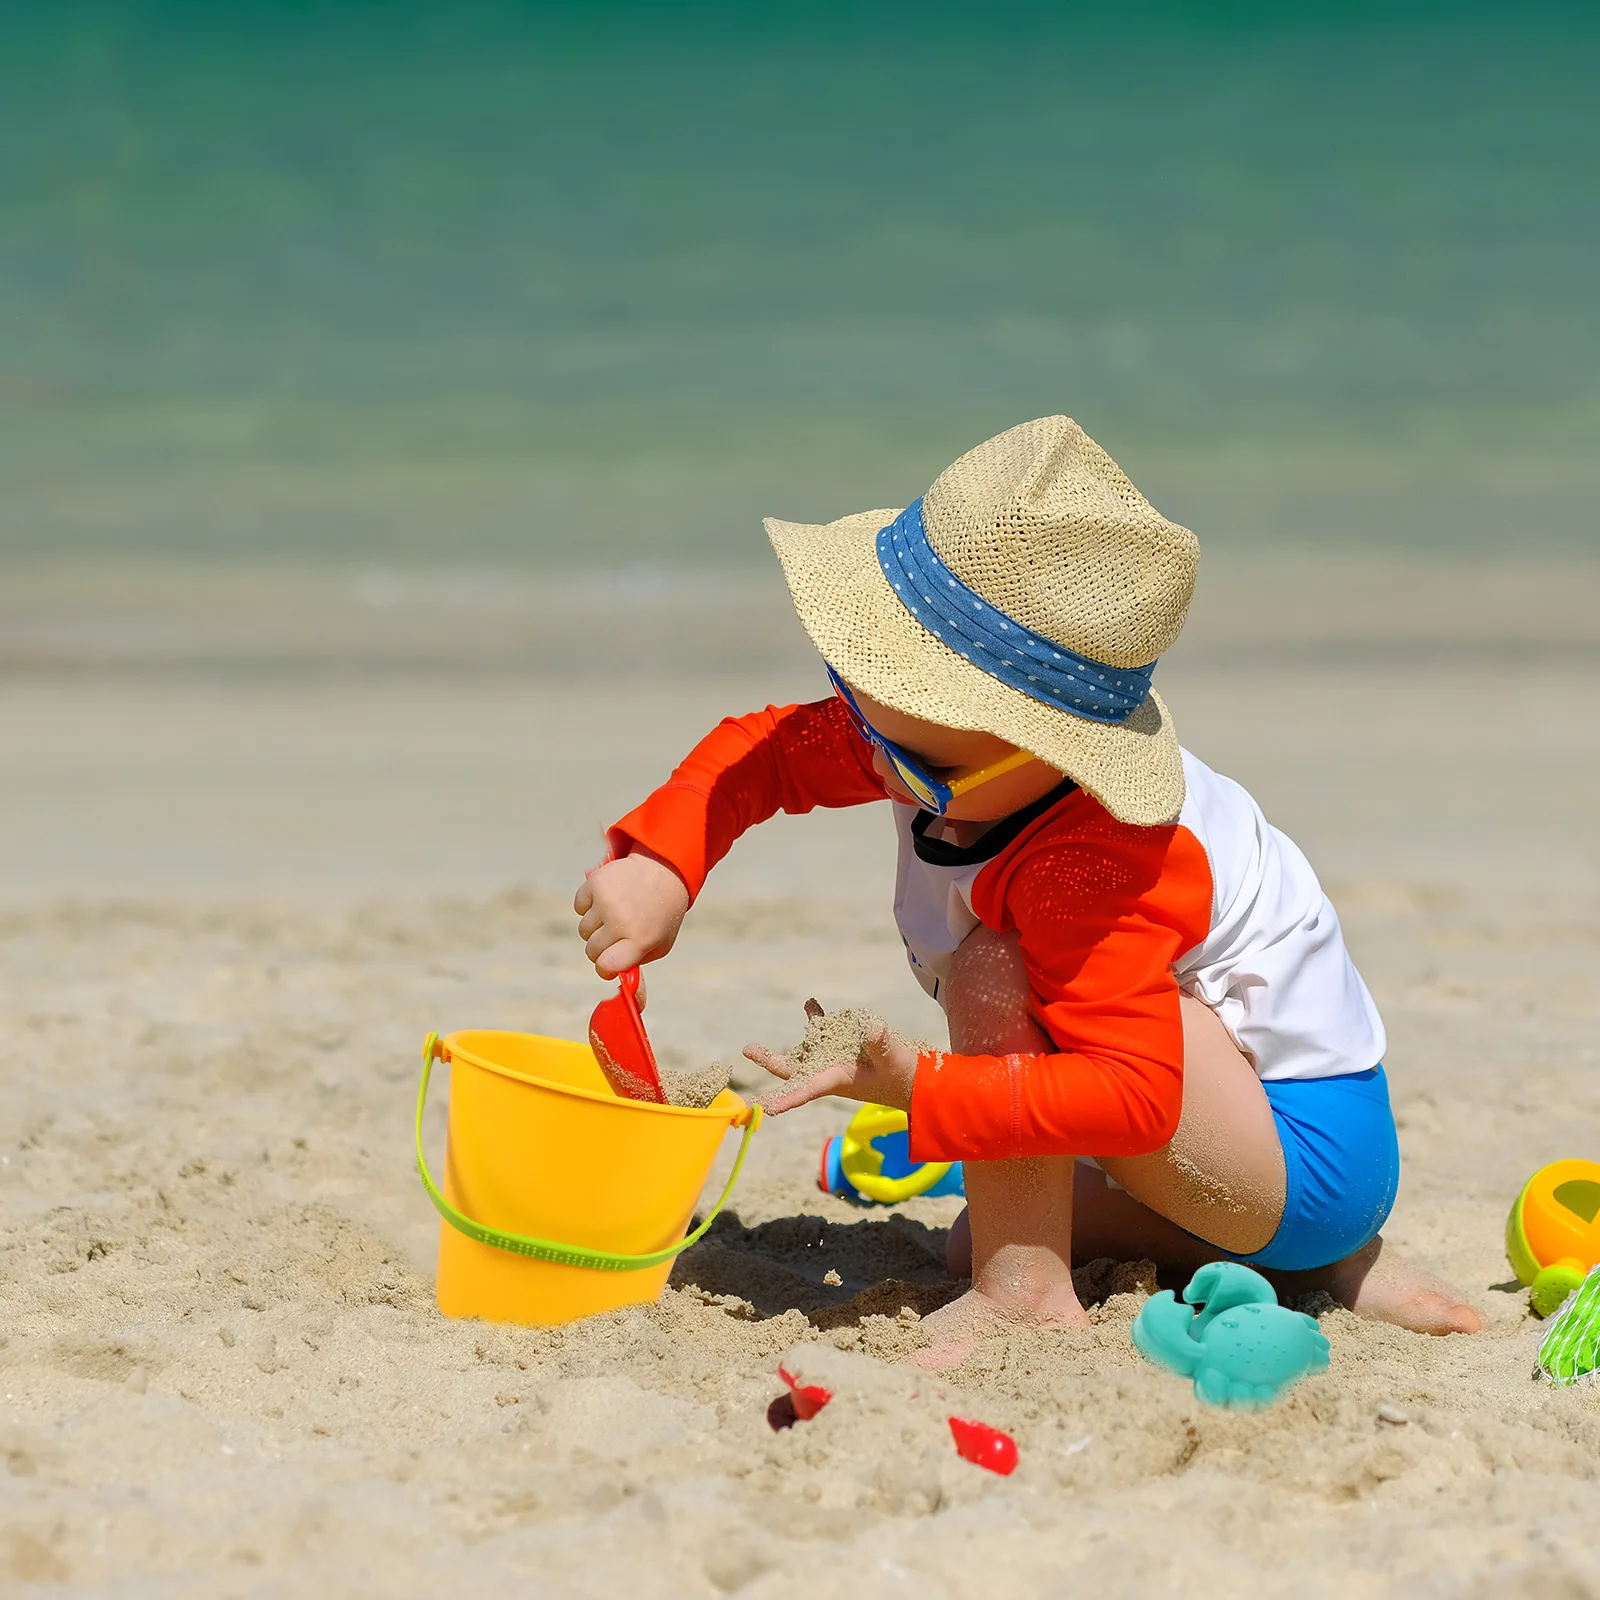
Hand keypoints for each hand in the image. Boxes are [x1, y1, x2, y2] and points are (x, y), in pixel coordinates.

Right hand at [573, 849, 689, 978]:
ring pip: (583, 930)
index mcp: (640, 940)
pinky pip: (579, 906)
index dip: (605, 968)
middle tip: (619, 934)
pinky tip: (609, 898)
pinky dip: (588, 904)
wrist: (664, 870)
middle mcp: (621, 921)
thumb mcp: (659, 945)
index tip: (610, 963)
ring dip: (595, 926)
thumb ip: (637, 968)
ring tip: (617, 913)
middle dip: (601, 947)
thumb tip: (630, 998)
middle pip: (591, 951)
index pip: (605, 966)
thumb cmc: (660, 915)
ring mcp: (606, 901)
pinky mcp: (595, 883)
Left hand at [743, 1014, 919, 1113]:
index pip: (804, 1090)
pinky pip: (824, 1030)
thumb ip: (881, 1045)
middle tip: (748, 1051)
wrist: (916, 1078)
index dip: (783, 1099)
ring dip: (785, 1043)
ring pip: (804, 1049)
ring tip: (754, 1045)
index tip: (761, 1108)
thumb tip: (869, 1028)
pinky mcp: (844, 1044)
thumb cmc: (905, 1077)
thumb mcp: (894, 1061)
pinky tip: (811, 1003)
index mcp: (836, 1080)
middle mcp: (829, 1071)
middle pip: (792, 1069)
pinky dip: (816, 1017)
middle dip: (769, 1062)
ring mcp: (834, 1057)